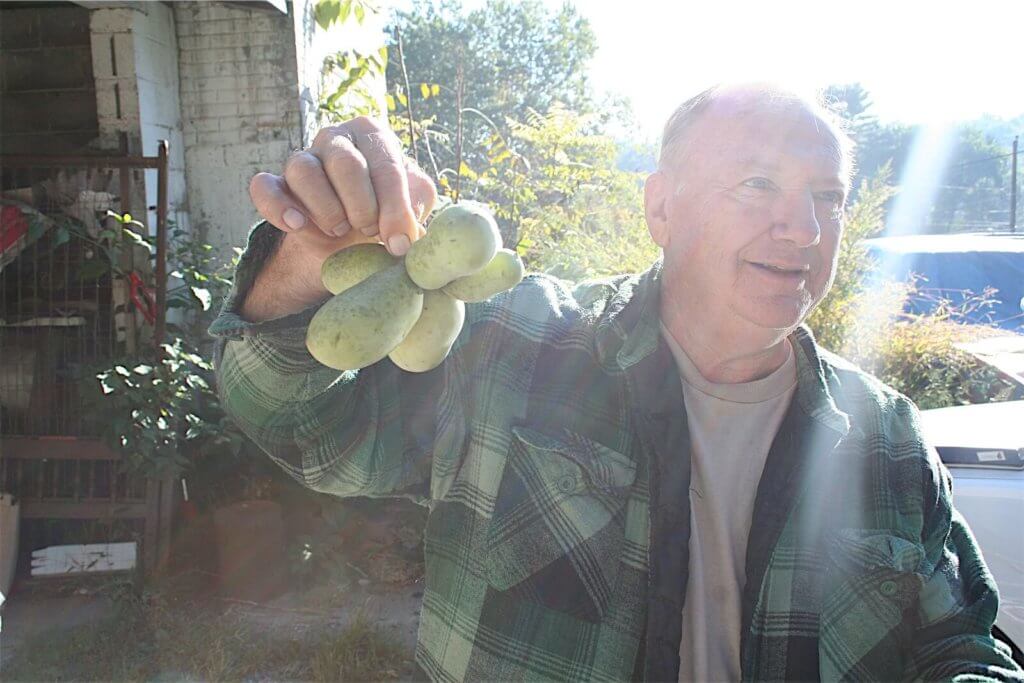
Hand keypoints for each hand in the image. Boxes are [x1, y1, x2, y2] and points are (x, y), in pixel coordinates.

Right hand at [248, 116, 436, 258]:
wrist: (348, 240)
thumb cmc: (386, 213)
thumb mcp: (412, 206)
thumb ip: (417, 205)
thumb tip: (412, 224)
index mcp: (373, 135)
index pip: (386, 165)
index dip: (394, 208)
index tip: (399, 243)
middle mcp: (335, 138)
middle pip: (344, 163)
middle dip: (361, 206)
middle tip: (368, 231)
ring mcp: (303, 158)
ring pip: (303, 170)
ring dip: (325, 209)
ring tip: (339, 231)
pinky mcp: (276, 184)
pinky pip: (265, 188)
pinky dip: (278, 208)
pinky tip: (297, 226)